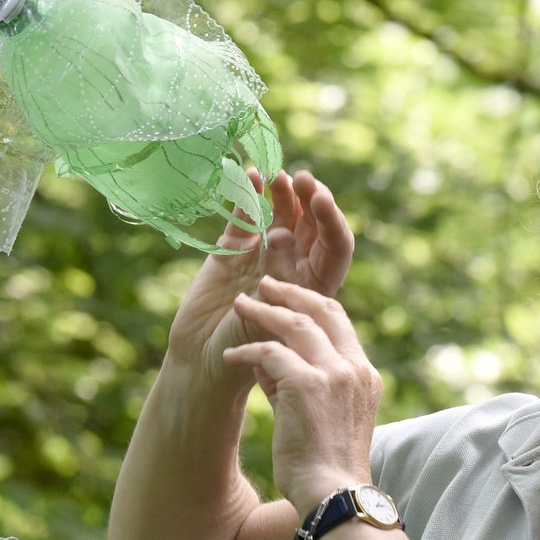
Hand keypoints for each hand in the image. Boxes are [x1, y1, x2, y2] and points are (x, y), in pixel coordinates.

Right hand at [163, 170, 357, 390]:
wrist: (204, 364)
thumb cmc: (247, 357)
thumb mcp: (276, 324)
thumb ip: (282, 285)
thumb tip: (282, 238)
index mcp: (315, 286)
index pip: (335, 246)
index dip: (332, 220)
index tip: (320, 199)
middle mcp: (293, 266)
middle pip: (310, 223)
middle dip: (308, 197)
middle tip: (301, 179)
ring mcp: (262, 255)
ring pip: (279, 213)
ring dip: (280, 192)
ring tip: (275, 175)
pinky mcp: (231, 250)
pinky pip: (243, 216)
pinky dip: (245, 195)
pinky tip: (247, 175)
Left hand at [221, 274, 384, 514]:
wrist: (334, 495)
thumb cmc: (325, 467)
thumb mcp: (324, 418)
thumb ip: (301, 384)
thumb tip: (268, 361)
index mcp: (364, 374)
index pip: (340, 323)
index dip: (312, 305)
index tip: (287, 299)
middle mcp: (353, 368)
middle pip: (323, 310)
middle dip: (290, 293)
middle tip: (265, 284)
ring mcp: (332, 374)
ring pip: (294, 324)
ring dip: (263, 312)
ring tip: (240, 306)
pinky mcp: (306, 385)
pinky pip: (269, 353)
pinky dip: (246, 352)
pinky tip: (228, 358)